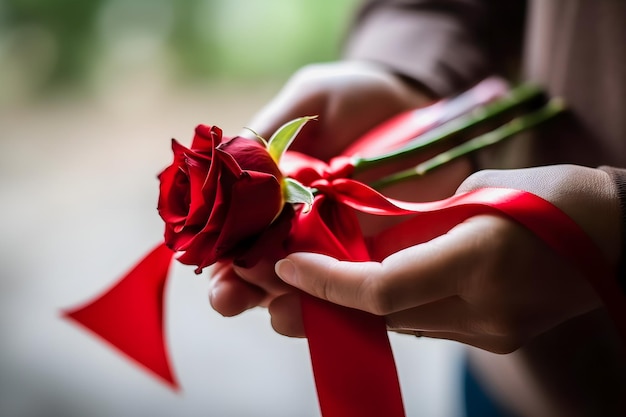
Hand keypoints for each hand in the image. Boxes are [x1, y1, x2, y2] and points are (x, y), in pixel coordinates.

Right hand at [210, 60, 434, 316]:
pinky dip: (338, 301)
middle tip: (227, 297)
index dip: (216, 252)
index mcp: (270, 194)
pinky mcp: (378, 254)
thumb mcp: (307, 99)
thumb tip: (229, 164)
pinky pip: (354, 286)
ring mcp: (338, 245)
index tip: (204, 264)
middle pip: (260, 271)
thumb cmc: (353, 97)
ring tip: (274, 309)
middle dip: (238, 290)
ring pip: (303, 288)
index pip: (233, 233)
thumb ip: (271, 131)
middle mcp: (297, 227)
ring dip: (283, 304)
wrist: (414, 102)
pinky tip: (324, 310)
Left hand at [271, 165, 620, 352]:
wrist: (615, 235)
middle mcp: (482, 309)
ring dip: (358, 303)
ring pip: (400, 323)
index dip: (326, 281)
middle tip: (285, 283)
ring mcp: (490, 332)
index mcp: (478, 261)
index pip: (381, 288)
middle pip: (381, 314)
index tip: (288, 266)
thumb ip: (414, 221)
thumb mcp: (474, 193)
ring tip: (317, 280)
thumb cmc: (550, 197)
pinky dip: (394, 305)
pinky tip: (372, 286)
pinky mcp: (494, 338)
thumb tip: (359, 232)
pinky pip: (427, 323)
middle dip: (328, 299)